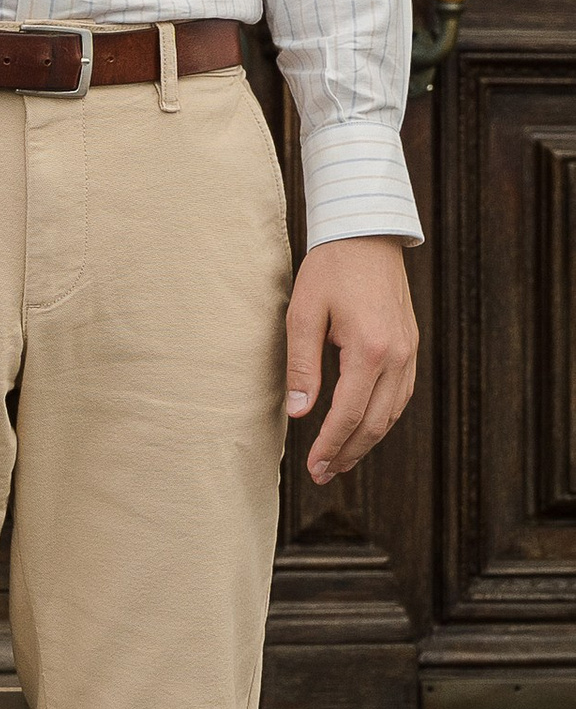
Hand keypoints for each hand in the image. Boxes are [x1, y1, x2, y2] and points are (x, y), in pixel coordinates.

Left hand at [285, 236, 418, 482]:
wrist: (366, 234)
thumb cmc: (329, 270)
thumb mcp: (303, 314)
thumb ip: (302, 365)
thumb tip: (298, 412)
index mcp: (369, 350)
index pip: (348, 414)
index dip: (330, 445)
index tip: (314, 467)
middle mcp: (397, 356)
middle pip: (374, 422)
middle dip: (348, 452)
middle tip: (323, 474)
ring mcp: (409, 352)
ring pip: (392, 413)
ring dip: (366, 441)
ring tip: (341, 460)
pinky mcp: (411, 346)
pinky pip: (400, 395)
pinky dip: (382, 418)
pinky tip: (363, 427)